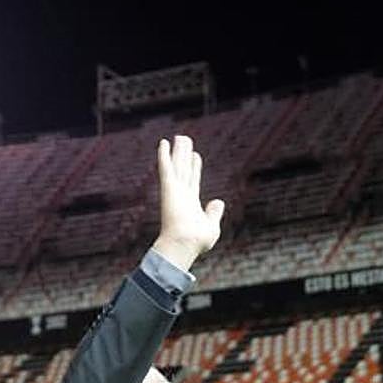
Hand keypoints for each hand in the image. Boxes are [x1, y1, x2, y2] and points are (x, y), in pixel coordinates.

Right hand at [152, 135, 224, 270]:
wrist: (184, 245)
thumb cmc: (197, 241)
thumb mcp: (211, 226)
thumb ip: (214, 213)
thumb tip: (218, 201)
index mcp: (191, 202)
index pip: (193, 180)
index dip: (195, 167)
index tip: (196, 156)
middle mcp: (182, 194)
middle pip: (184, 169)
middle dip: (184, 155)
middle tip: (185, 140)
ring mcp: (174, 190)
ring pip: (177, 165)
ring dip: (177, 150)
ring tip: (179, 137)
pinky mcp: (168, 188)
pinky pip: (166, 168)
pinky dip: (164, 155)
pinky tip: (163, 142)